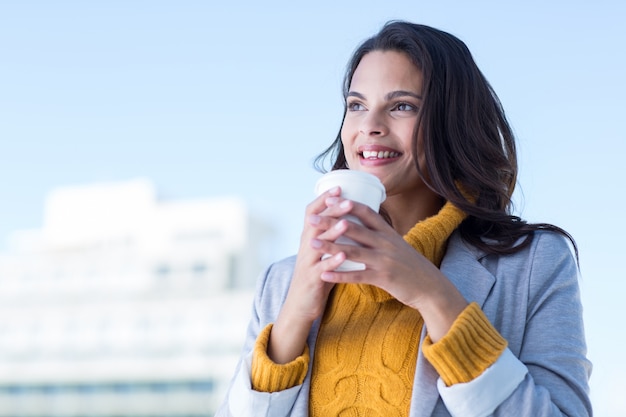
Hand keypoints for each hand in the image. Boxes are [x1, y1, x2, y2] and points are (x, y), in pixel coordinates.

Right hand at [268, 187, 354, 362]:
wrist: (301, 304)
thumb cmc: (317, 276)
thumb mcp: (322, 253)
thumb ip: (330, 237)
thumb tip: (347, 218)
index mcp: (309, 238)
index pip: (313, 213)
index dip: (324, 199)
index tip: (339, 187)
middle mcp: (306, 247)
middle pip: (317, 223)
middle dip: (332, 211)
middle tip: (346, 199)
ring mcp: (308, 263)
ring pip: (319, 244)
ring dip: (332, 233)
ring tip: (346, 223)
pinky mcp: (313, 279)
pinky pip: (322, 268)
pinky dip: (332, 261)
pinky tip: (344, 255)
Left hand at [313, 198, 468, 341]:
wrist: (431, 287)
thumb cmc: (410, 266)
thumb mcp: (397, 244)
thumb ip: (379, 234)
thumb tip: (362, 222)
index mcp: (388, 232)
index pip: (366, 212)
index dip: (347, 204)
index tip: (329, 199)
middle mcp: (385, 243)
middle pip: (354, 229)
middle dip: (331, 223)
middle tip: (311, 218)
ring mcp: (384, 260)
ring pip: (353, 251)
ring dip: (331, 247)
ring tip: (312, 244)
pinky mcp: (384, 278)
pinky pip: (358, 276)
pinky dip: (340, 275)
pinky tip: (325, 274)